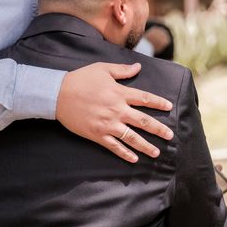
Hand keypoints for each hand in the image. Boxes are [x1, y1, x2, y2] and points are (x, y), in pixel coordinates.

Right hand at [56, 62, 173, 162]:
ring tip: (157, 152)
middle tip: (170, 136)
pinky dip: (124, 154)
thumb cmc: (80, 79)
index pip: (145, 99)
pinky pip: (114, 146)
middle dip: (159, 129)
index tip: (169, 107)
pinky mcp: (97, 134)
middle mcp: (116, 110)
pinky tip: (134, 159)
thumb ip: (122, 70)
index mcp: (119, 93)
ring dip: (146, 146)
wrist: (56, 94)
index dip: (159, 103)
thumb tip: (138, 67)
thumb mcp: (102, 69)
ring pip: (131, 137)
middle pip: (143, 121)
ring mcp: (107, 124)